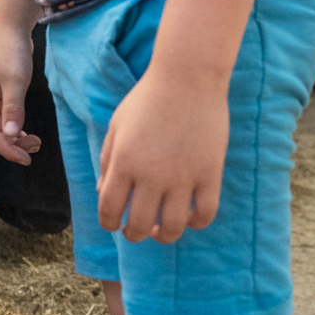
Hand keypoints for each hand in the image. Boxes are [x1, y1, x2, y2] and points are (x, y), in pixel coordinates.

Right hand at [0, 25, 43, 163]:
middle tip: (35, 147)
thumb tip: (11, 134)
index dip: (9, 151)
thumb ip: (13, 108)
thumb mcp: (15, 79)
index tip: (27, 159)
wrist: (9, 29)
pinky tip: (27, 132)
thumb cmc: (11, 51)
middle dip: (12, 148)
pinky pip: (3, 121)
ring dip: (15, 140)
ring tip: (36, 141)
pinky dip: (15, 131)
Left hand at [96, 65, 227, 243]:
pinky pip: (205, 215)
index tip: (113, 224)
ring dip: (164, 236)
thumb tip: (104, 193)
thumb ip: (107, 160)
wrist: (187, 79)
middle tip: (135, 231)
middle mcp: (151, 174)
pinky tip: (188, 217)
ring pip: (173, 228)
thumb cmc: (147, 100)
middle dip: (133, 235)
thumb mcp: (117, 126)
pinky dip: (196, 223)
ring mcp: (183, 177)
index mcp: (124, 161)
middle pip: (139, 226)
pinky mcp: (210, 175)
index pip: (109, 209)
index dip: (109, 223)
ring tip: (161, 229)